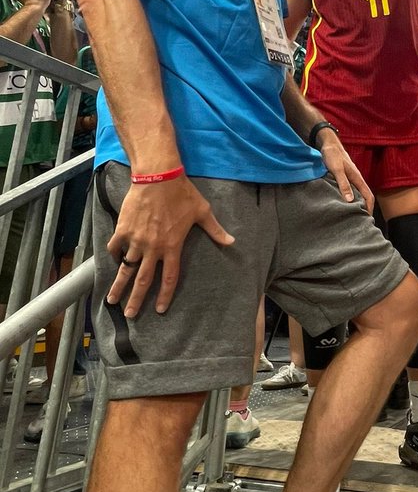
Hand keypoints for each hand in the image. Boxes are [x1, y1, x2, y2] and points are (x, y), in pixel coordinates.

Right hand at [106, 176, 234, 316]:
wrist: (158, 176)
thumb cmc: (182, 194)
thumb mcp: (202, 212)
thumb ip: (215, 230)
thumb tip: (232, 242)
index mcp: (172, 246)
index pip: (169, 278)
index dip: (164, 295)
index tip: (159, 310)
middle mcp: (153, 247)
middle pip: (143, 280)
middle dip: (135, 299)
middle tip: (129, 315)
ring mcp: (136, 239)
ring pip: (126, 268)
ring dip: (118, 285)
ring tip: (111, 300)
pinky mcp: (123, 229)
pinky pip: (115, 247)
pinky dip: (114, 256)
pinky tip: (113, 263)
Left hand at [319, 132, 374, 212]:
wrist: (328, 144)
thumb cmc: (333, 155)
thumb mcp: (337, 170)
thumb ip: (343, 184)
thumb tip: (350, 200)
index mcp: (358, 178)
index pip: (369, 196)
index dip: (369, 208)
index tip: (366, 220)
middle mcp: (356, 180)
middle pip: (365, 197)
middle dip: (364, 209)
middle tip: (360, 222)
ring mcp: (351, 179)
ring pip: (357, 195)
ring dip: (357, 205)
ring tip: (351, 216)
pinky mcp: (344, 179)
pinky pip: (350, 192)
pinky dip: (349, 200)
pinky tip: (343, 205)